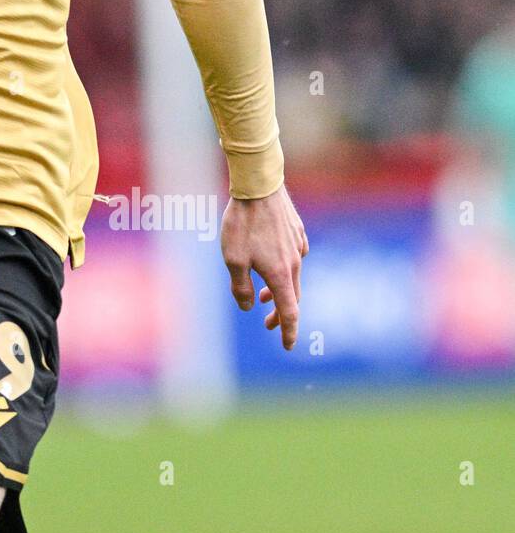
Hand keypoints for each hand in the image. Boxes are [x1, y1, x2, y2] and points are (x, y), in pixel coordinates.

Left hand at [220, 185, 307, 349]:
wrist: (259, 187)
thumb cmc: (242, 224)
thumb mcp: (233, 260)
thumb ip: (240, 287)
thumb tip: (248, 306)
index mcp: (281, 274)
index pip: (289, 312)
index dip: (288, 331)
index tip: (287, 346)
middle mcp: (295, 263)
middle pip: (292, 297)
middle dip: (281, 314)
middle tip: (269, 324)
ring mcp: (298, 246)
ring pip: (293, 277)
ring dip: (279, 291)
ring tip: (262, 296)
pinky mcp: (297, 232)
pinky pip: (294, 257)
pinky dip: (284, 269)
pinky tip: (272, 264)